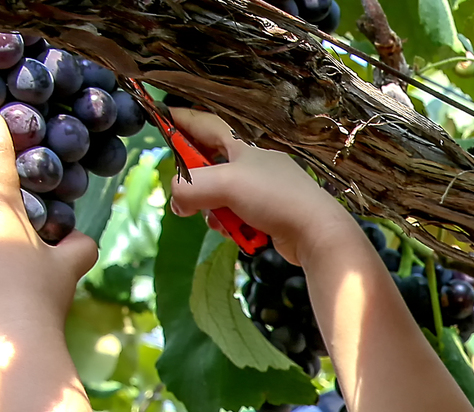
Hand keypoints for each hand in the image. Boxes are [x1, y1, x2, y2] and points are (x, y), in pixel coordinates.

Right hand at [163, 109, 359, 269]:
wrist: (316, 232)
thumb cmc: (275, 197)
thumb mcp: (224, 185)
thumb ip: (188, 188)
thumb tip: (176, 201)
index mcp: (242, 142)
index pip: (202, 122)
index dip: (179, 119)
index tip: (158, 116)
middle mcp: (250, 160)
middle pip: (206, 164)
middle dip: (194, 183)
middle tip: (186, 198)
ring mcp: (259, 186)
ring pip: (217, 194)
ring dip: (212, 210)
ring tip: (221, 221)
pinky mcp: (265, 211)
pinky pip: (234, 213)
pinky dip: (231, 223)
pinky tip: (237, 232)